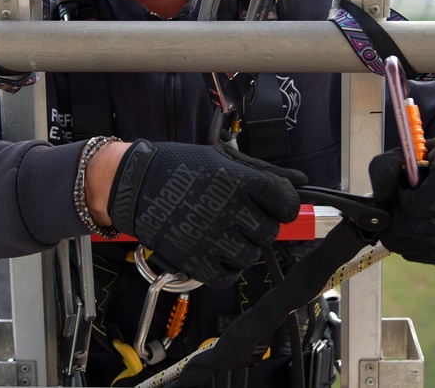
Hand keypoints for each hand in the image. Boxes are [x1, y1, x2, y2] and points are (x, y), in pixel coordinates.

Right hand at [108, 140, 306, 288]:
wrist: (134, 184)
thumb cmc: (178, 166)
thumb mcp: (222, 158)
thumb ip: (263, 171)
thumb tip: (301, 182)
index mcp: (238, 180)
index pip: (285, 202)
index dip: (282, 205)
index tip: (274, 205)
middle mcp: (229, 209)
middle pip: (269, 232)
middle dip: (259, 226)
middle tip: (240, 217)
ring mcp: (212, 238)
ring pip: (249, 256)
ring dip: (240, 247)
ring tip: (221, 231)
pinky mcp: (195, 261)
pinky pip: (227, 276)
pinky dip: (224, 268)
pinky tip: (212, 250)